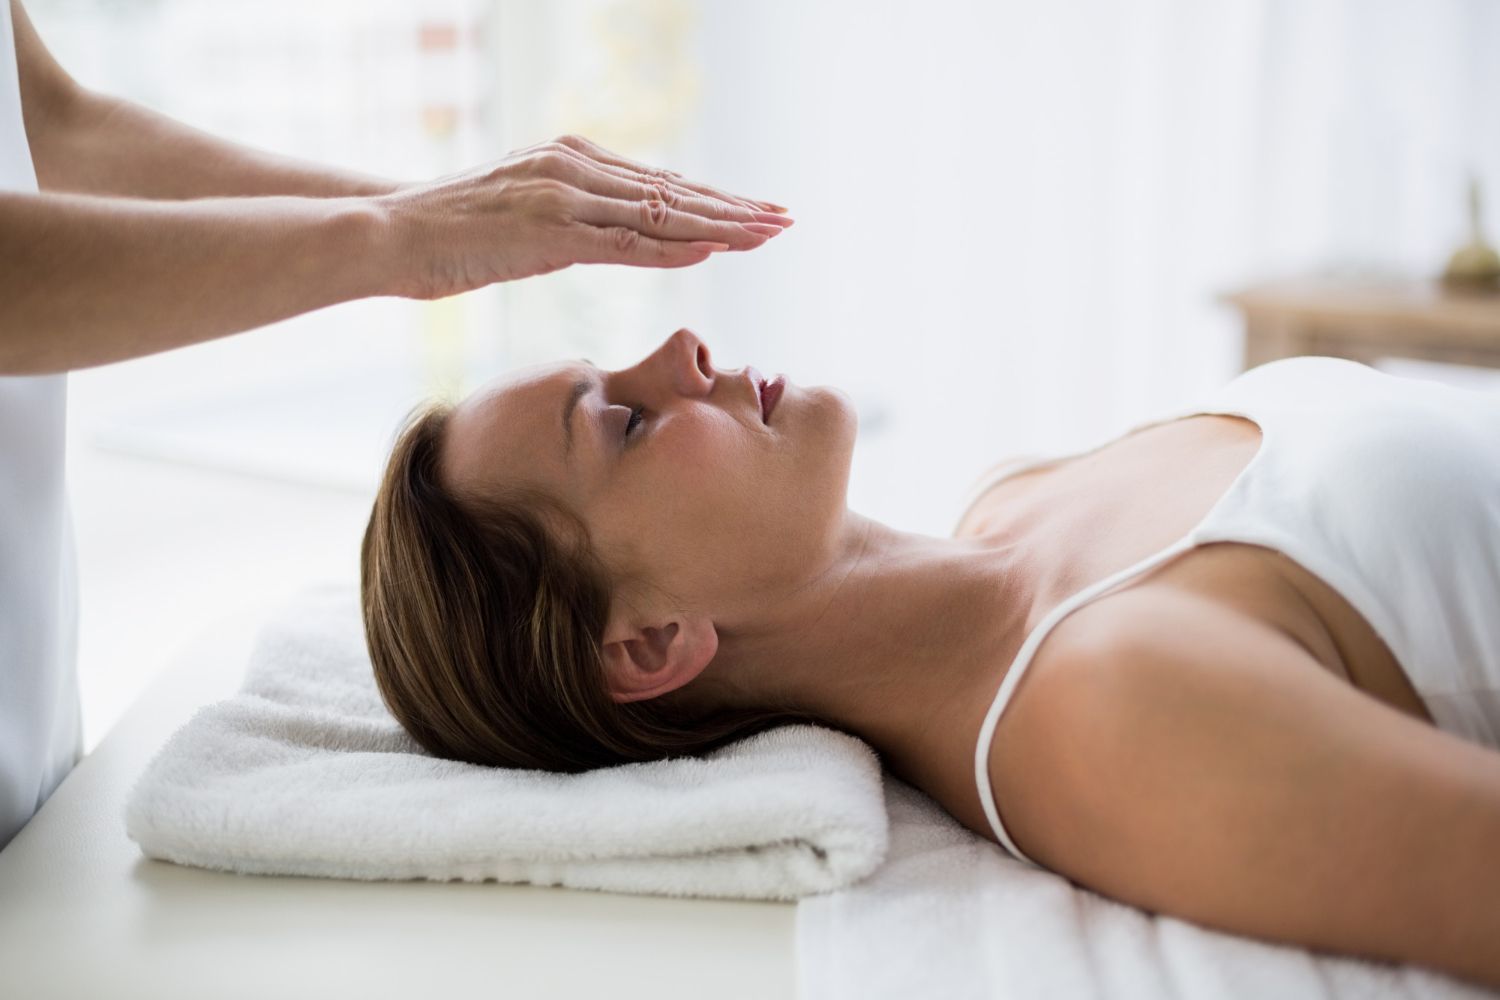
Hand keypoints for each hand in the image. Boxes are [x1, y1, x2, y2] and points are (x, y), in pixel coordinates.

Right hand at [375, 134, 792, 299]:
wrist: (391, 232)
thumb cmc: (451, 234)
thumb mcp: (524, 222)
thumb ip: (573, 222)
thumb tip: (614, 235)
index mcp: (572, 161)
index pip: (660, 183)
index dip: (714, 200)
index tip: (757, 212)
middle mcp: (576, 169)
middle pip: (673, 191)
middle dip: (735, 207)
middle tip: (786, 218)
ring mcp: (565, 198)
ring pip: (660, 213)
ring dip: (722, 225)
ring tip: (770, 233)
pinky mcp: (550, 232)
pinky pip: (625, 242)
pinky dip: (674, 247)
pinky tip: (715, 249)